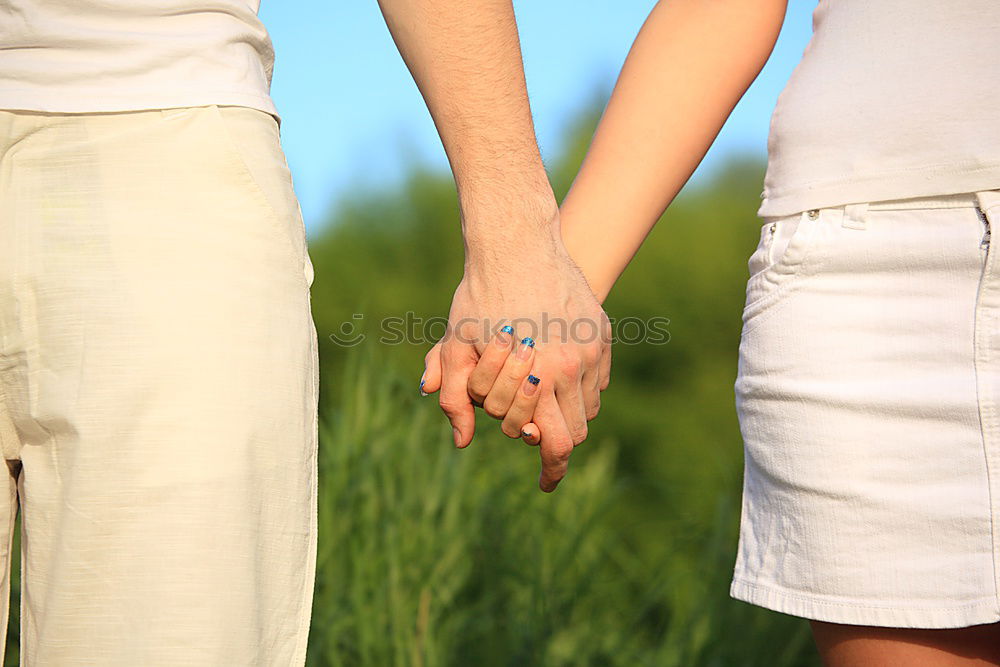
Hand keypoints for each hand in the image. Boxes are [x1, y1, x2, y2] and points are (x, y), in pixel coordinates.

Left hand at [420, 219, 610, 490]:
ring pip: (589, 407)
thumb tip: (462, 442)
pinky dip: (580, 389)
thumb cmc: (479, 295)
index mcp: (541, 377)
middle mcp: (574, 367)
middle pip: (577, 432)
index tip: (544, 484)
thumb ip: (454, 397)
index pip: (558, 444)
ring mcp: (592, 349)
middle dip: (556, 446)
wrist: (517, 244)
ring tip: (539, 404)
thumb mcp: (456, 346)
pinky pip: (597, 379)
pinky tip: (554, 376)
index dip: (552, 471)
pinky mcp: (601, 333)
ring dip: (567, 415)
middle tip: (537, 445)